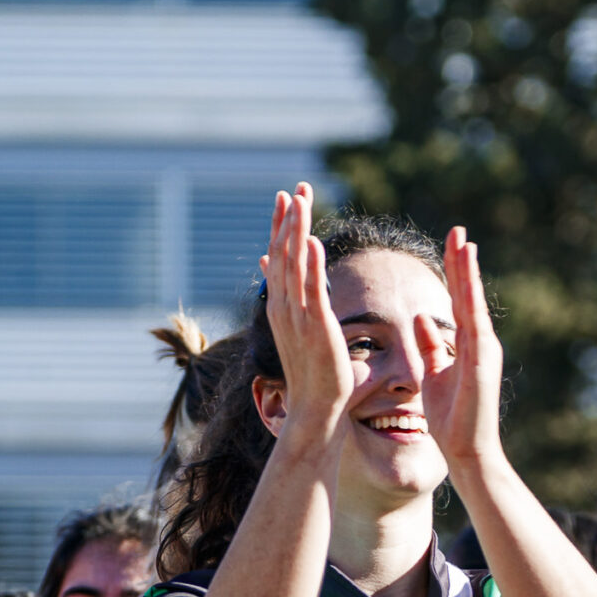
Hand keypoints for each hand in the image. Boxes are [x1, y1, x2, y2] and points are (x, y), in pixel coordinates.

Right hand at [260, 183, 357, 437]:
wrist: (314, 408)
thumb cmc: (313, 374)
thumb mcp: (300, 333)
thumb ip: (296, 304)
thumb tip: (293, 291)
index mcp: (279, 307)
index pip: (279, 258)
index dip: (282, 227)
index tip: (287, 198)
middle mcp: (283, 307)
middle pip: (283, 254)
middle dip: (290, 218)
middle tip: (297, 188)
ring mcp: (298, 317)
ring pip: (294, 265)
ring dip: (297, 231)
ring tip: (301, 200)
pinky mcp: (316, 327)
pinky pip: (313, 289)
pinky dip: (311, 264)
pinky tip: (313, 240)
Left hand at [425, 226, 503, 466]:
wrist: (467, 450)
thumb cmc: (452, 417)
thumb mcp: (434, 373)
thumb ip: (430, 345)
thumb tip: (419, 318)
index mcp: (468, 344)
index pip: (459, 300)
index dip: (455, 272)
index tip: (451, 243)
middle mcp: (480, 342)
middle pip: (469, 294)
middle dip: (462, 262)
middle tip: (458, 231)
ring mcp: (484, 351)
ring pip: (474, 303)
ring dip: (468, 274)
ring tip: (463, 243)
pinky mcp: (482, 364)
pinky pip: (475, 326)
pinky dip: (470, 302)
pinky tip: (466, 282)